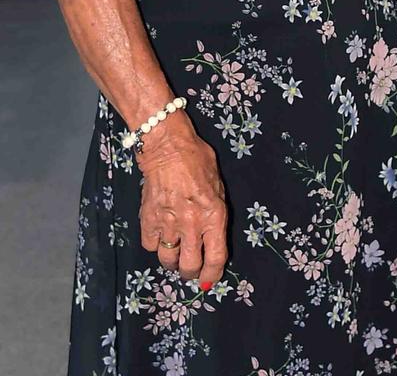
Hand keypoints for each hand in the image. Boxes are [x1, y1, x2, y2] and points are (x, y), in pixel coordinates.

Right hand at [138, 115, 227, 286]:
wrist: (167, 147)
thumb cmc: (197, 160)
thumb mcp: (218, 185)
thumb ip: (216, 212)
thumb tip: (214, 235)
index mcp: (214, 216)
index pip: (216, 258)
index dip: (213, 274)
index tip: (210, 279)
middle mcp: (192, 225)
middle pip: (189, 266)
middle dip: (192, 272)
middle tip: (192, 268)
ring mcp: (168, 224)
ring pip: (168, 260)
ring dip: (173, 261)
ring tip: (176, 254)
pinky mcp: (148, 220)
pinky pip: (151, 246)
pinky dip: (155, 245)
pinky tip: (160, 235)